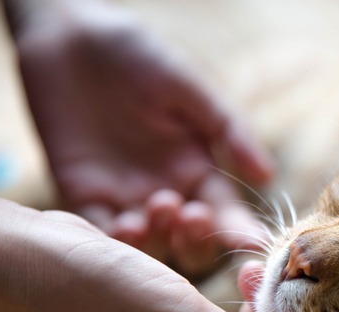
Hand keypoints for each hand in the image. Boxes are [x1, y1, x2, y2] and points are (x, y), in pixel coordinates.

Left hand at [9, 0, 271, 276]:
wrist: (71, 40)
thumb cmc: (138, 56)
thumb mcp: (191, 88)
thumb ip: (229, 130)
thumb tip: (268, 177)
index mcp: (198, 170)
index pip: (225, 211)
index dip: (240, 230)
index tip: (254, 242)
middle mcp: (167, 192)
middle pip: (190, 241)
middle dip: (198, 239)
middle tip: (194, 215)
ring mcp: (125, 199)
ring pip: (151, 245)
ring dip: (161, 239)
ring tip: (161, 206)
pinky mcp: (85, 197)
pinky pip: (102, 233)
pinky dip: (115, 241)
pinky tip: (126, 224)